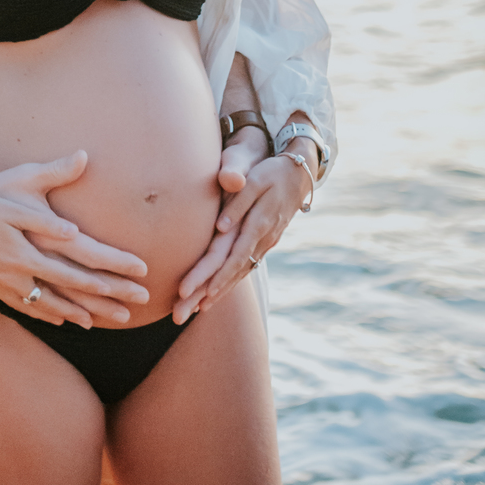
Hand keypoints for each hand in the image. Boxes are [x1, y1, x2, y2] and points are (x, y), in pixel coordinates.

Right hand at [0, 151, 148, 327]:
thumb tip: (82, 179)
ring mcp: (9, 283)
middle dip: (108, 298)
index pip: (84, 262)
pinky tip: (63, 320)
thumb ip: (53, 180)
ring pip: (53, 304)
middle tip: (136, 307)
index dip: (114, 269)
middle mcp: (24, 271)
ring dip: (82, 313)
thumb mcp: (19, 182)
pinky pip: (28, 306)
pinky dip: (50, 314)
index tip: (140, 274)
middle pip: (74, 289)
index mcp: (34, 247)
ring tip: (107, 322)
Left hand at [172, 133, 312, 324]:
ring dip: (220, 292)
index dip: (217, 277)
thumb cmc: (273, 172)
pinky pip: (246, 266)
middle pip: (233, 272)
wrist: (300, 174)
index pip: (234, 258)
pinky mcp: (264, 242)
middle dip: (209, 293)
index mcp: (258, 225)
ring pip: (240, 273)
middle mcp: (262, 241)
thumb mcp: (255, 180)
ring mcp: (265, 244)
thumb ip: (237, 203)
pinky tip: (219, 291)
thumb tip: (220, 227)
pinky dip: (231, 281)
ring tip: (197, 310)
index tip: (199, 294)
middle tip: (184, 312)